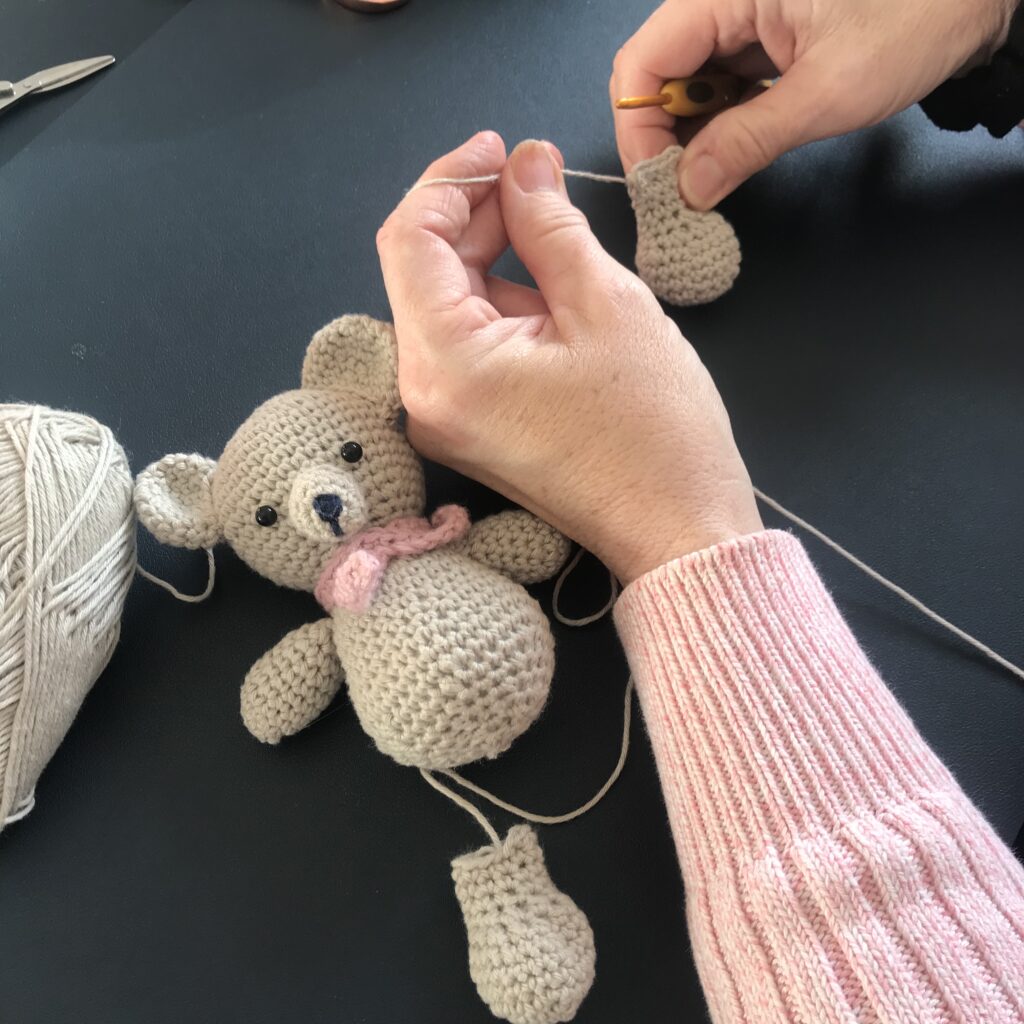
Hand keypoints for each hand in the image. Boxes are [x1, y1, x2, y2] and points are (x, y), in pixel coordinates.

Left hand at [376, 133, 761, 583]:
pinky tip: (550, 287)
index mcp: (446, 365)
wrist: (676, 529)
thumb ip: (550, 224)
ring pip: (446, 306)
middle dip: (474, 215)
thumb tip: (524, 164)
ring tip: (555, 230)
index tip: (503, 149)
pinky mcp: (470, 428)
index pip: (409, 240)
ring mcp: (444, 418)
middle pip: (421, 272)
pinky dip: (499, 303)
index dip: (450, 180)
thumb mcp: (608, 306)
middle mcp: (425, 396)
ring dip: (490, 257)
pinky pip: (466, 346)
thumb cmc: (655, 429)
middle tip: (538, 178)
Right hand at [611, 0, 1014, 209]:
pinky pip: (722, 84)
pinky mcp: (765, 37)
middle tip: (682, 195)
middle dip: (663, 138)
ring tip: (709, 182)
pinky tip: (733, 154)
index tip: (658, 185)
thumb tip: (688, 190)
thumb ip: (747, 142)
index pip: (643, 62)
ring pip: (688, 84)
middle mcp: (723, 0)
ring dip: (692, 137)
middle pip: (659, 74)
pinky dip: (721, 124)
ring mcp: (744, 18)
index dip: (638, 128)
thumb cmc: (914, 21)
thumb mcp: (826, 93)